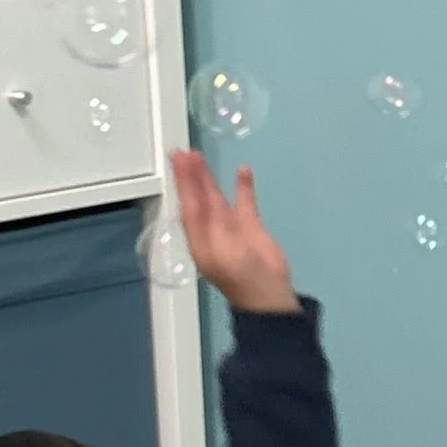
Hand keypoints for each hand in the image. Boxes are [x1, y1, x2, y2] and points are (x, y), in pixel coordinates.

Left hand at [170, 150, 298, 314]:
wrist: (268, 296)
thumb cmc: (241, 276)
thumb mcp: (222, 251)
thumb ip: (214, 224)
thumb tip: (206, 197)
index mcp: (199, 238)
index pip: (188, 203)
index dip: (183, 180)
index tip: (178, 158)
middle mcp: (210, 230)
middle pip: (199, 197)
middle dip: (191, 175)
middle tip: (183, 150)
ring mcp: (231, 228)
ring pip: (217, 197)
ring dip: (209, 177)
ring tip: (200, 154)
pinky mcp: (251, 228)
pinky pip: (244, 203)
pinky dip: (243, 187)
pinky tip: (243, 169)